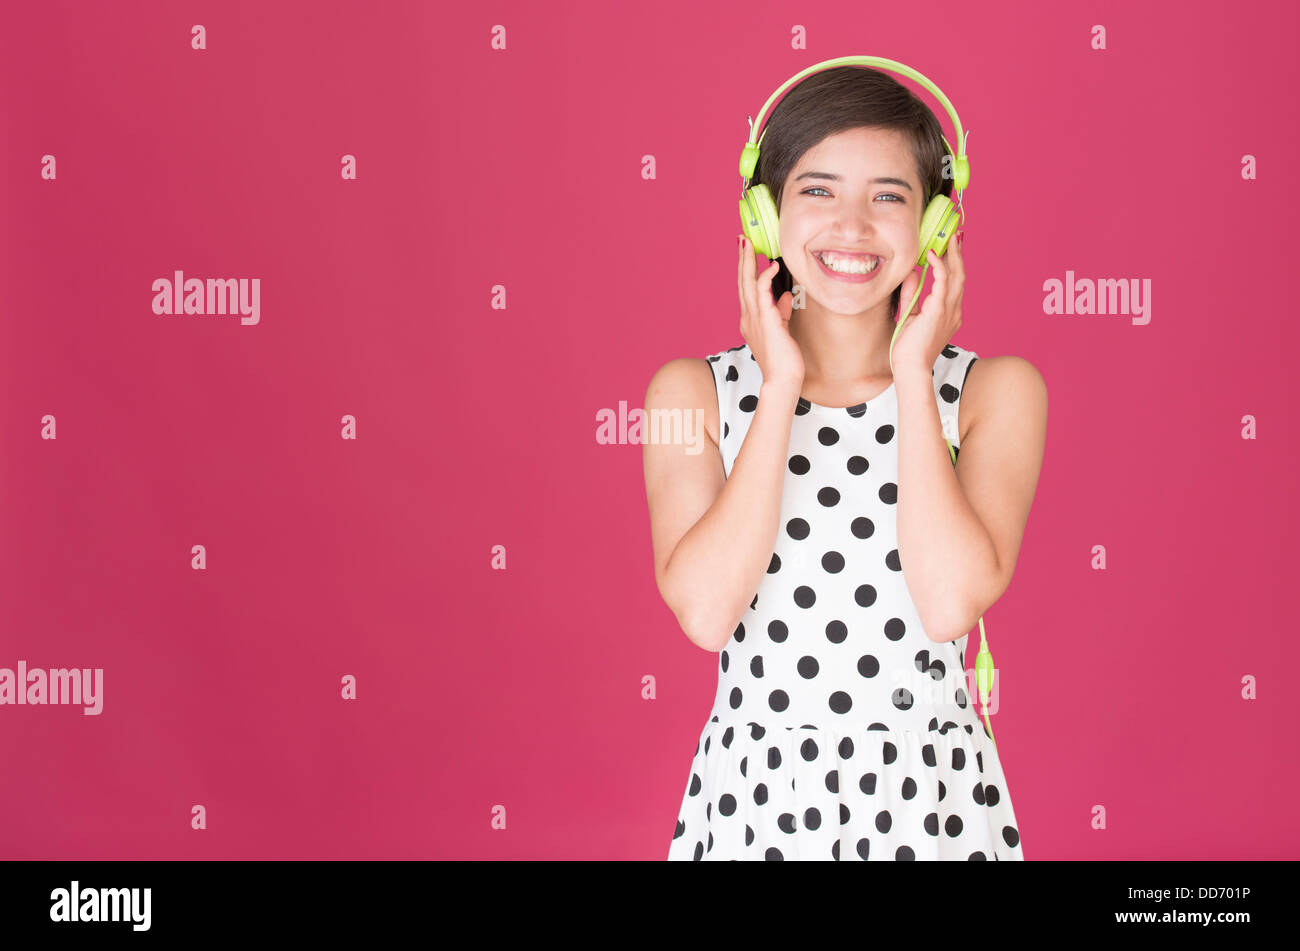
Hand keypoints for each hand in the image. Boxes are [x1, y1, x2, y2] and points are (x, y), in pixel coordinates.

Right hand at [737, 236, 802, 389]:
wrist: (782, 379)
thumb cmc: (783, 359)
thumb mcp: (780, 329)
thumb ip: (780, 311)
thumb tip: (784, 296)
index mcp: (750, 319)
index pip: (745, 289)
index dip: (745, 270)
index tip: (746, 252)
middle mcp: (748, 317)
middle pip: (741, 282)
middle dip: (742, 259)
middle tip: (741, 239)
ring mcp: (755, 319)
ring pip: (747, 283)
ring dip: (747, 261)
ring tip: (748, 243)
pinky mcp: (766, 320)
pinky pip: (762, 293)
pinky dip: (765, 277)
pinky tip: (771, 266)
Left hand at [888, 231, 964, 379]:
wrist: (910, 367)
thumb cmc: (908, 348)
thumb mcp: (910, 315)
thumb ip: (912, 294)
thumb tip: (913, 273)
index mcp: (949, 313)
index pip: (954, 284)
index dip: (954, 264)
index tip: (950, 247)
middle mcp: (954, 310)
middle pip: (960, 276)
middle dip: (958, 254)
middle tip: (955, 235)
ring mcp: (949, 311)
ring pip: (957, 276)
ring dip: (954, 255)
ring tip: (951, 237)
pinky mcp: (938, 312)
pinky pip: (942, 283)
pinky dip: (939, 267)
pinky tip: (932, 254)